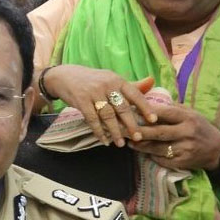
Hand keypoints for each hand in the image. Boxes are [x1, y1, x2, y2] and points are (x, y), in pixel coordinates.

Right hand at [42, 65, 156, 146]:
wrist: (65, 76)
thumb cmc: (92, 80)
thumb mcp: (111, 79)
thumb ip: (130, 85)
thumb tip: (152, 82)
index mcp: (117, 80)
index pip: (135, 94)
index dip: (145, 107)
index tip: (153, 120)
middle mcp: (107, 85)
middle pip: (122, 108)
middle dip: (131, 124)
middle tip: (138, 137)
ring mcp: (93, 93)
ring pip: (108, 116)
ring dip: (114, 132)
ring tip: (120, 143)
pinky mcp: (81, 101)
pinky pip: (92, 119)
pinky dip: (99, 131)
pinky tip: (104, 140)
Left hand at [129, 103, 219, 169]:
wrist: (217, 150)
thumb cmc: (200, 128)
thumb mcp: (191, 113)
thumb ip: (173, 108)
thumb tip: (150, 100)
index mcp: (188, 118)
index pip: (166, 113)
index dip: (148, 113)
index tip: (132, 111)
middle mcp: (187, 133)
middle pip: (159, 132)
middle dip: (140, 132)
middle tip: (124, 130)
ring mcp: (184, 149)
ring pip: (157, 148)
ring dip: (141, 146)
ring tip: (129, 142)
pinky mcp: (182, 162)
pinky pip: (162, 159)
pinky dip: (151, 155)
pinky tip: (142, 152)